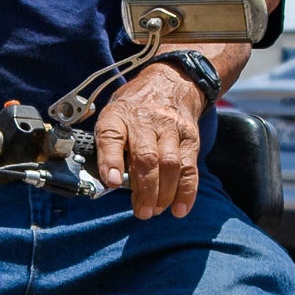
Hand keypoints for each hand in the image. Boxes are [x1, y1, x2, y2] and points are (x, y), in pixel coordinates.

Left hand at [91, 64, 203, 219]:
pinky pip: (189, 167)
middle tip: (142, 212)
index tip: (112, 182)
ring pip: (170, 164)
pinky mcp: (189, 138)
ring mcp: (170, 128)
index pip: (111, 136)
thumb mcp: (112, 116)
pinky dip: (186, 191)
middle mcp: (144, 120)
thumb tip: (105, 183)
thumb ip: (107, 146)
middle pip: (146, 156)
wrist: (170, 82)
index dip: (111, 160)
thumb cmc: (134, 108)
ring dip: (164, 193)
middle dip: (145, 189)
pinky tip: (179, 208)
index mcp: (118, 115)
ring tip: (156, 211)